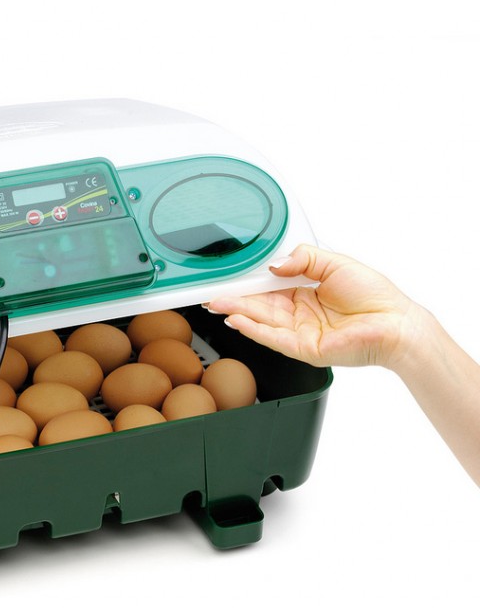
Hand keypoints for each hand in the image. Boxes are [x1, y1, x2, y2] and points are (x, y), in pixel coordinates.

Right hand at [205, 244, 420, 368]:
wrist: (395, 324)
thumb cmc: (375, 295)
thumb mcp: (335, 262)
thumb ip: (304, 258)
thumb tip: (275, 263)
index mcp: (305, 293)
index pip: (269, 286)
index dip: (248, 282)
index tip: (229, 276)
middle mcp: (299, 314)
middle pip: (260, 304)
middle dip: (234, 299)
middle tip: (211, 293)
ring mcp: (299, 332)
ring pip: (262, 320)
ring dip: (238, 312)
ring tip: (217, 304)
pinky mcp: (303, 349)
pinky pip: (273, 338)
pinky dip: (254, 329)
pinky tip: (238, 320)